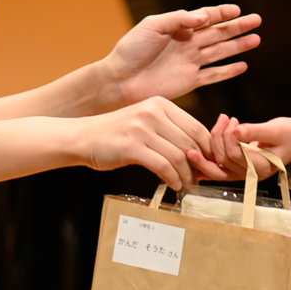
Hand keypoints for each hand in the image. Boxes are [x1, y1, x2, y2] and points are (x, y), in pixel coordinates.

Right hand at [68, 98, 226, 189]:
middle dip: (198, 165)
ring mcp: (141, 128)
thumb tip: (199, 153)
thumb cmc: (116, 134)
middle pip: (190, 143)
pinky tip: (174, 185)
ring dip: (186, 175)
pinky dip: (172, 178)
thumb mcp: (146, 122)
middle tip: (200, 179)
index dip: (208, 150)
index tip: (209, 164)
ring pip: (178, 156)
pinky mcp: (131, 146)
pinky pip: (162, 166)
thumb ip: (170, 131)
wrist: (82, 137)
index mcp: (160, 104)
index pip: (197, 128)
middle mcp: (152, 112)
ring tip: (187, 185)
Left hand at [100, 5, 261, 105]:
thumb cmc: (131, 50)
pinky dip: (228, 71)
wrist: (120, 80)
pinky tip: (242, 66)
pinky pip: (213, 75)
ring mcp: (189, 63)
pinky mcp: (189, 81)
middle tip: (257, 20)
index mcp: (178, 27)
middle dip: (237, 27)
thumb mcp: (152, 25)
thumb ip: (179, 19)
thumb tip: (205, 18)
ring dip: (238, 46)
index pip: (206, 17)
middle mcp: (187, 44)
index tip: (237, 10)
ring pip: (220, 52)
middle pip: (218, 33)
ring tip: (256, 39)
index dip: (222, 13)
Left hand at [208, 115, 290, 180]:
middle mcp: (252, 175)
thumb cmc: (290, 134)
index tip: (233, 121)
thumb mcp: (276, 129)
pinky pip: (219, 172)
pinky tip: (195, 161)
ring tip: (219, 125)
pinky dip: (206, 167)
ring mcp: (245, 174)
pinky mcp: (240, 170)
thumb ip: (255, 131)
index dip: (228, 137)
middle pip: (224, 159)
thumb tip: (235, 131)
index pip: (235, 154)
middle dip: (219, 137)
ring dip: (212, 145)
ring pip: (218, 166)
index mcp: (262, 166)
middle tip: (225, 118)